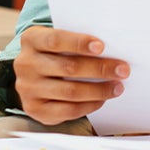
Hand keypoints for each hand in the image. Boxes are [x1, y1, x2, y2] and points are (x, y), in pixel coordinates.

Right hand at [13, 25, 130, 125]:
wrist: (34, 77)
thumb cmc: (55, 53)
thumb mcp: (59, 41)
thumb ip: (77, 42)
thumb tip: (113, 47)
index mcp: (31, 40)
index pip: (55, 40)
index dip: (79, 43)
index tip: (102, 46)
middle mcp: (26, 64)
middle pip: (67, 67)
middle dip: (100, 69)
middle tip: (122, 69)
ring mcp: (28, 88)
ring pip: (70, 91)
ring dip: (99, 90)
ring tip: (117, 86)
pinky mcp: (35, 108)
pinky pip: (67, 110)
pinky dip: (89, 105)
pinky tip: (102, 99)